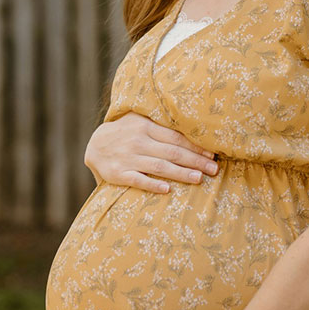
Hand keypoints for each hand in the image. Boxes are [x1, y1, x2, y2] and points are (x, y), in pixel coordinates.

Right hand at [84, 112, 218, 193]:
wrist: (95, 145)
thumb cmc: (126, 132)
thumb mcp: (139, 120)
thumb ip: (161, 123)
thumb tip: (193, 126)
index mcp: (146, 126)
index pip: (176, 137)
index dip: (195, 146)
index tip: (212, 154)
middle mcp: (138, 141)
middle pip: (172, 152)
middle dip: (195, 161)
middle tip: (214, 169)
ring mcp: (128, 158)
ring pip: (159, 166)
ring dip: (180, 173)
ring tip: (199, 179)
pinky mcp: (118, 174)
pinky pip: (138, 180)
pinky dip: (152, 184)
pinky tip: (167, 189)